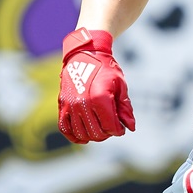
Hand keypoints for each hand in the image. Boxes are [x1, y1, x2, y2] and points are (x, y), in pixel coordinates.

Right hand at [58, 28, 135, 143]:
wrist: (85, 54)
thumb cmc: (106, 69)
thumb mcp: (120, 85)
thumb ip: (125, 108)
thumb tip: (130, 127)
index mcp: (100, 98)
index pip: (110, 126)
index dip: (118, 130)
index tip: (121, 128)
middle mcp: (83, 103)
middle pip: (96, 132)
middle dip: (107, 133)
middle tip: (111, 128)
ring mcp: (70, 105)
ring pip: (81, 133)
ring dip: (93, 136)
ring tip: (100, 130)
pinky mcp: (62, 105)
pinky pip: (65, 128)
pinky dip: (74, 136)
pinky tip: (83, 137)